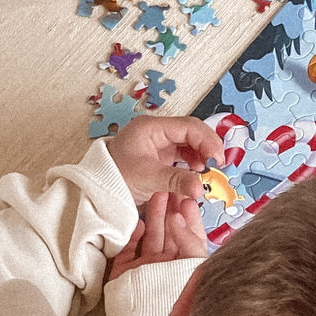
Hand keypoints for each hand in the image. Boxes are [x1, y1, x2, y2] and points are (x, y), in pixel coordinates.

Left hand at [105, 114, 225, 203]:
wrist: (96, 189)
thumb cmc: (114, 177)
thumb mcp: (147, 178)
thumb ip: (176, 180)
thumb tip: (200, 188)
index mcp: (151, 128)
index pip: (188, 127)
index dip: (207, 140)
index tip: (218, 157)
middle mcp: (156, 131)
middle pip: (191, 132)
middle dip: (207, 146)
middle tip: (218, 164)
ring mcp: (158, 143)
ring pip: (189, 142)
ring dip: (202, 155)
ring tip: (207, 170)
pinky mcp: (159, 156)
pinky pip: (183, 154)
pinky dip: (193, 162)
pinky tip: (196, 173)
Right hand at [106, 191, 208, 282]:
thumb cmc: (177, 297)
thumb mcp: (192, 266)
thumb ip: (189, 240)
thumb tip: (178, 216)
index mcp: (187, 267)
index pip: (190, 237)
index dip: (189, 218)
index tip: (187, 198)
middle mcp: (168, 267)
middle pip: (169, 234)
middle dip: (169, 211)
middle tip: (167, 190)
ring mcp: (147, 270)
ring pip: (150, 238)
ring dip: (152, 218)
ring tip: (154, 195)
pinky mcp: (126, 275)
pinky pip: (128, 251)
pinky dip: (132, 236)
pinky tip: (137, 223)